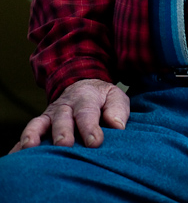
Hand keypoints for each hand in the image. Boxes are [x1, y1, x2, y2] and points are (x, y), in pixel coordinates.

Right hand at [9, 79, 129, 152]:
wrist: (83, 85)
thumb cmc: (102, 98)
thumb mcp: (114, 97)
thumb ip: (117, 110)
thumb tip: (118, 127)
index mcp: (86, 98)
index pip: (87, 112)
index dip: (90, 127)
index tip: (95, 142)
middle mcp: (66, 105)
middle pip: (62, 118)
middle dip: (62, 132)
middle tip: (65, 145)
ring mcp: (51, 114)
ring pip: (41, 123)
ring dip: (35, 134)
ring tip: (31, 146)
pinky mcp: (42, 123)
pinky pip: (30, 131)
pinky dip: (21, 142)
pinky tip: (18, 153)